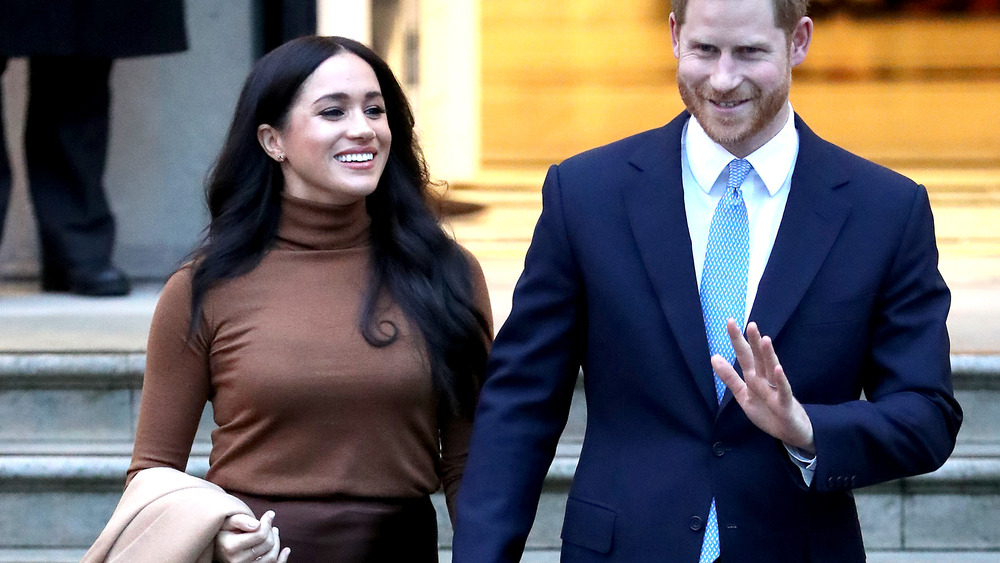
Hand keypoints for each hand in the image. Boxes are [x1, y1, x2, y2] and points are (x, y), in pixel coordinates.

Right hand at [214, 510, 290, 562]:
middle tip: (269, 524)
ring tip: (274, 531)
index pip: (260, 534)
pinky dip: (282, 559)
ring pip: (271, 556)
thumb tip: (257, 524)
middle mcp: (236, 561)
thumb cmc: (225, 530)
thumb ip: (241, 520)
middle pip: (267, 544)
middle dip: (271, 531)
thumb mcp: (229, 521)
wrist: (219, 546)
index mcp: (230, 547)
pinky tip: (286, 550)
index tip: (269, 514)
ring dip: (277, 542)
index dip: (267, 522)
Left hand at [714, 319, 815, 454]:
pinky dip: (781, 381)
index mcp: (755, 377)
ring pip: (772, 370)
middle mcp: (766, 380)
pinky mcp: (786, 404)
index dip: (738, 340)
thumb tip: (714, 357)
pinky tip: (777, 369)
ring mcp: (777, 391)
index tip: (730, 321)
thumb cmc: (768, 411)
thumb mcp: (744, 395)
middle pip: (759, 358)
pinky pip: (783, 391)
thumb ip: (730, 378)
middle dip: (754, 342)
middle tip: (750, 324)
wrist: (790, 433)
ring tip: (764, 339)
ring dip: (768, 355)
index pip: (745, 355)